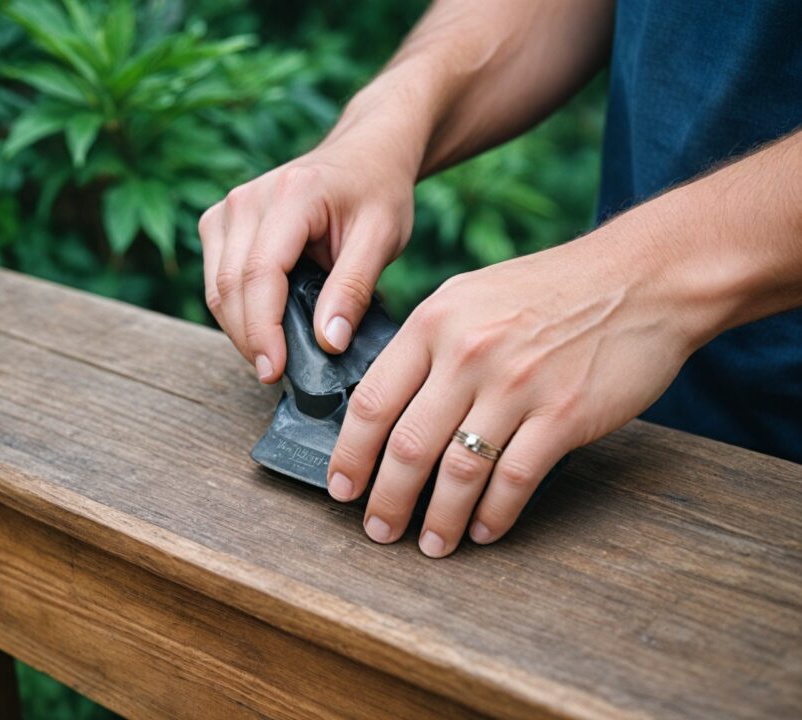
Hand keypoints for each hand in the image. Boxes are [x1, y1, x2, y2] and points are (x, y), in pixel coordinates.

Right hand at [198, 131, 415, 381]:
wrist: (364, 154)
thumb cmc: (377, 192)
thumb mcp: (382, 238)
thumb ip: (354, 288)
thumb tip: (329, 342)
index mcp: (291, 195)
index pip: (260, 274)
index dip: (263, 329)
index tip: (276, 370)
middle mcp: (248, 199)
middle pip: (230, 286)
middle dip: (250, 339)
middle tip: (277, 374)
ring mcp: (228, 208)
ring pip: (216, 288)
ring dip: (240, 329)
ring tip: (274, 356)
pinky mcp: (221, 222)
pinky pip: (216, 279)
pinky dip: (236, 311)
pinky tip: (265, 329)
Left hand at [326, 223, 700, 556]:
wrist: (640, 278)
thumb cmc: (551, 290)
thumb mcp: (471, 296)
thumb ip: (428, 344)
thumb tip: (389, 403)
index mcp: (434, 322)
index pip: (371, 400)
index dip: (350, 454)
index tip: (342, 487)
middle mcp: (467, 353)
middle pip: (407, 445)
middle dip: (387, 500)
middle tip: (379, 529)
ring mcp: (516, 385)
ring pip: (458, 472)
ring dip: (439, 519)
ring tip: (431, 543)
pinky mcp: (562, 415)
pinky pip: (514, 480)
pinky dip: (494, 515)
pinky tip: (484, 530)